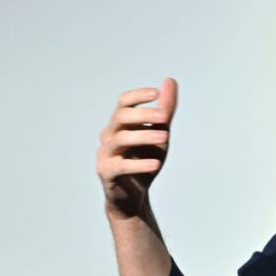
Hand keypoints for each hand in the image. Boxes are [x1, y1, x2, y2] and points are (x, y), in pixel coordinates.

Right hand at [96, 78, 177, 219]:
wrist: (134, 194)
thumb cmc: (145, 159)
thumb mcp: (160, 133)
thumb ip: (165, 110)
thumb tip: (170, 80)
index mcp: (120, 123)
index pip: (123, 102)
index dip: (137, 95)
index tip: (156, 93)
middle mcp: (109, 135)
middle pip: (121, 117)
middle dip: (144, 115)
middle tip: (165, 117)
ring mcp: (105, 153)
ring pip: (121, 139)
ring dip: (144, 136)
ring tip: (166, 138)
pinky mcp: (106, 172)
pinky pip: (121, 166)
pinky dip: (139, 164)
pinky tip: (156, 164)